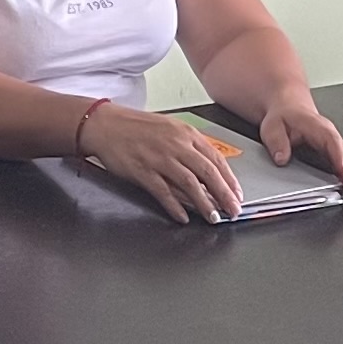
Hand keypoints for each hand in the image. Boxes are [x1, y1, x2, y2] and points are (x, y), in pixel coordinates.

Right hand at [78, 105, 245, 222]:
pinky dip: (175, 206)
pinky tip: (183, 217)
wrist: (105, 125)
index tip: (237, 194)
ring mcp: (158, 158)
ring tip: (213, 218)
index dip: (229, 179)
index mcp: (185, 133)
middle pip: (207, 172)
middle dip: (224, 194)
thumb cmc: (136, 128)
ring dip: (204, 204)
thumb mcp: (169, 129)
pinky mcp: (142, 171)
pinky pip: (163, 192)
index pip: (215, 158)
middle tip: (233, 210)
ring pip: (189, 184)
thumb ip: (189, 147)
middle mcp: (175, 145)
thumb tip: (208, 171)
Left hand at [259, 99, 342, 192]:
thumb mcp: (272, 127)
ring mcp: (333, 142)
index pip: (331, 141)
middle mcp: (329, 134)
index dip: (339, 156)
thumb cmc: (282, 117)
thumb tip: (281, 158)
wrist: (288, 107)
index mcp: (316, 126)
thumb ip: (276, 142)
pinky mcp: (333, 150)